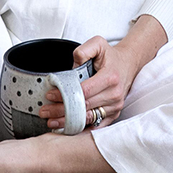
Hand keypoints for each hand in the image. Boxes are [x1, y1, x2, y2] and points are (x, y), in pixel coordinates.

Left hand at [40, 15, 167, 130]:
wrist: (128, 64)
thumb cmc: (111, 56)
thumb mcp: (99, 44)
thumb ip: (84, 50)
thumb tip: (73, 65)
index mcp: (110, 77)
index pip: (84, 91)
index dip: (66, 95)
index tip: (50, 95)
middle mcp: (114, 94)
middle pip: (84, 107)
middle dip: (62, 110)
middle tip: (45, 111)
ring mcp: (115, 106)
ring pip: (89, 119)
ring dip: (69, 122)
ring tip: (51, 121)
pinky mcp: (114, 114)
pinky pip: (96, 126)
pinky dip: (81, 129)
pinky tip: (68, 128)